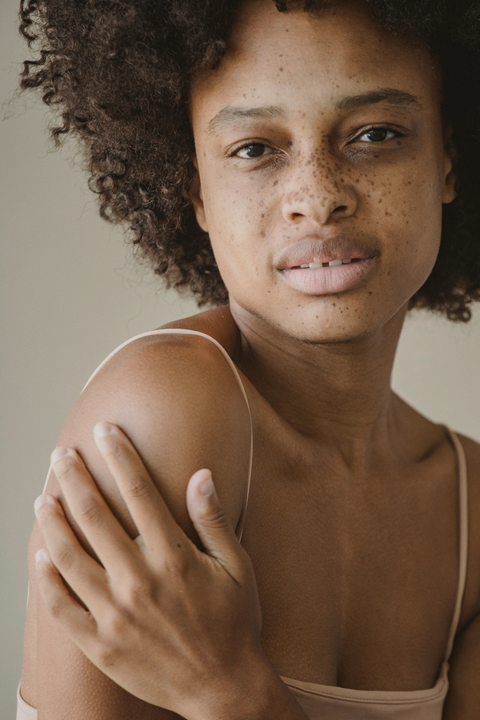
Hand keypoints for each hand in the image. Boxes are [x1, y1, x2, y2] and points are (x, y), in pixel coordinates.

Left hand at [34, 422, 264, 719]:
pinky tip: (42, 556)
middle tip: (62, 455)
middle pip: (94, 516)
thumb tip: (201, 474)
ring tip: (43, 498)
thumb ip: (214, 520)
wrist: (223, 689)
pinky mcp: (101, 645)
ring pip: (70, 557)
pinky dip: (48, 579)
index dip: (120, 456)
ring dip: (52, 522)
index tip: (105, 431)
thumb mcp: (237, 567)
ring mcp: (115, 615)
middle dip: (75, 478)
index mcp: (173, 557)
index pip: (138, 492)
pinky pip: (63, 607)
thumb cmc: (234, 623)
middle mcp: (139, 581)